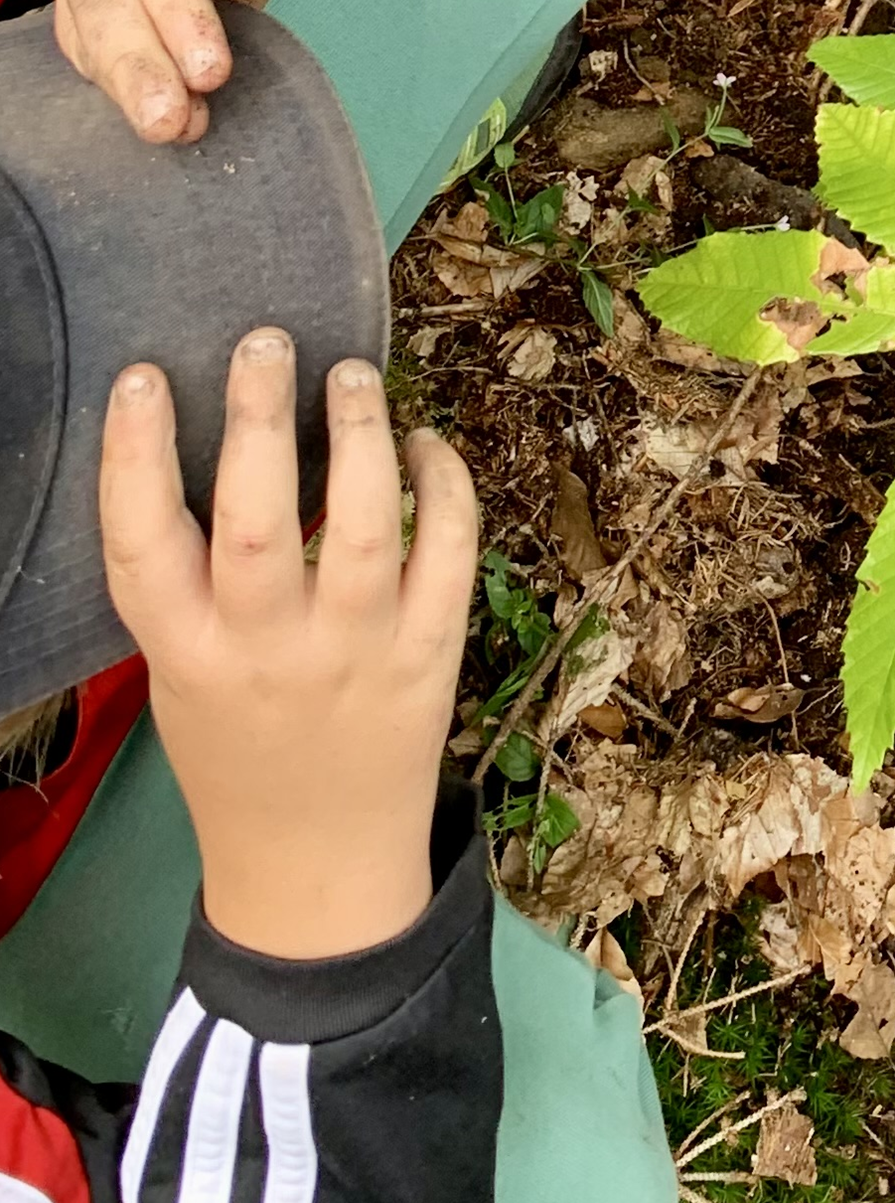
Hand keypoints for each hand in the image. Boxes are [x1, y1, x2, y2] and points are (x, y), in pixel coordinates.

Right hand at [100, 332, 476, 961]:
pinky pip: (450, 552)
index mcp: (188, 655)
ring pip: (369, 525)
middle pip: (262, 518)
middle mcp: (270, 649)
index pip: (142, 544)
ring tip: (353, 372)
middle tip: (264, 341)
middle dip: (262, 419)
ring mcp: (358, 650)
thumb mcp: (179, 676)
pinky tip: (427, 441)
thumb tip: (200, 456)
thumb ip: (185, 588)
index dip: (137, 456)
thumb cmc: (238, 750)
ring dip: (362, 436)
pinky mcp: (432, 653)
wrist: (316, 860)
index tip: (142, 379)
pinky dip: (445, 485)